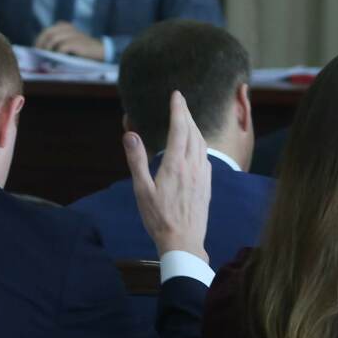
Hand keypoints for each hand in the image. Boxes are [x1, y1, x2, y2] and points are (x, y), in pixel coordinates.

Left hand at [34, 23, 105, 60]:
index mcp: (65, 26)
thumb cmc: (82, 49)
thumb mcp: (69, 41)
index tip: (36, 49)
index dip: (39, 39)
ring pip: (54, 38)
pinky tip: (57, 58)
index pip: (47, 30)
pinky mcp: (78, 43)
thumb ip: (58, 41)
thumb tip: (42, 49)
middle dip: (41, 43)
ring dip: (48, 48)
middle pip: (48, 32)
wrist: (99, 50)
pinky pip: (63, 46)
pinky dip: (57, 53)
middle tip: (39, 53)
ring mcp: (73, 34)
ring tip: (47, 56)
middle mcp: (68, 28)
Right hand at [123, 91, 210, 262]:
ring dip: (195, 128)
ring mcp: (203, 175)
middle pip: (193, 132)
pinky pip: (205, 156)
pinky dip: (200, 144)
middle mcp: (193, 166)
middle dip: (187, 114)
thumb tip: (130, 134)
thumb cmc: (158, 218)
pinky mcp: (207, 184)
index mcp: (175, 165)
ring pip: (202, 143)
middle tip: (180, 102)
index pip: (180, 128)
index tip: (176, 95)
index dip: (178, 109)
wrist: (183, 242)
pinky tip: (195, 147)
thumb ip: (137, 160)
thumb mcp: (141, 190)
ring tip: (187, 120)